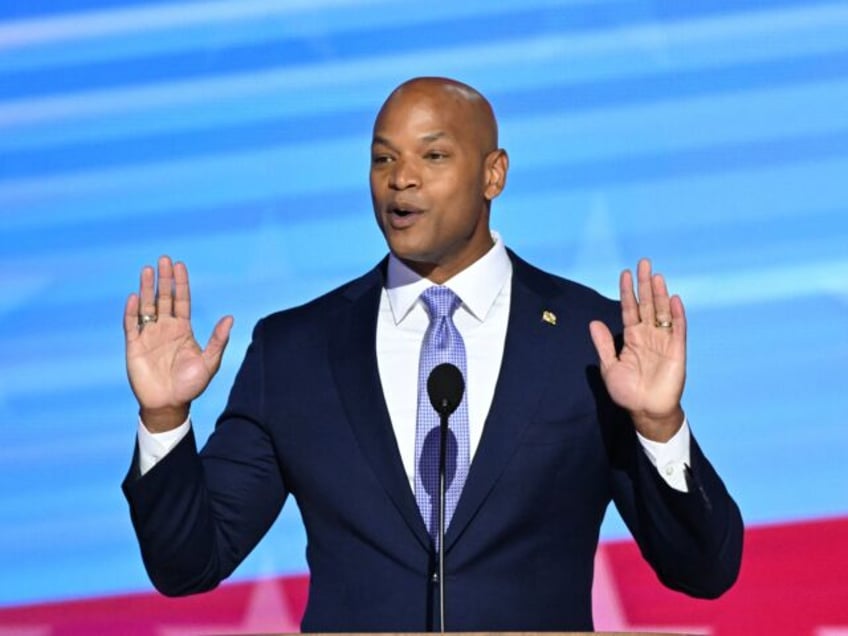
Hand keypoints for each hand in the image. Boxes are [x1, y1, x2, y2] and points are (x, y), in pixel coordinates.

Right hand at [123, 256, 232, 432]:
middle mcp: (165, 329)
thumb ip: (218, 340)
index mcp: (183, 330)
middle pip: (163, 298)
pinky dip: (131, 311)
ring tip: (147, 269)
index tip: (179, 265)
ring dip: (146, 288)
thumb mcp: (209, 362)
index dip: (180, 283)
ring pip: (146, 306)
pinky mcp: (134, 346)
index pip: (181, 301)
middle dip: (163, 279)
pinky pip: (131, 325)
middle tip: (163, 259)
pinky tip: (134, 297)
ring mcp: (149, 336)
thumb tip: (230, 318)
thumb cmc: (191, 385)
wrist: (169, 405)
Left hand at [589, 258, 685, 441]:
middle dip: (645, 284)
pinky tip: (673, 299)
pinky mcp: (677, 350)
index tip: (625, 273)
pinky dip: (676, 314)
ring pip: (661, 312)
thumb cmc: (628, 392)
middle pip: (647, 304)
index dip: (627, 292)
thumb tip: (594, 322)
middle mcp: (649, 335)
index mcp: (632, 338)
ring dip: (660, 294)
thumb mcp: (610, 366)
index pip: (630, 309)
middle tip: (644, 263)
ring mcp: (664, 341)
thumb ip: (603, 344)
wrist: (646, 411)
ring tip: (656, 275)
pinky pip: (678, 329)